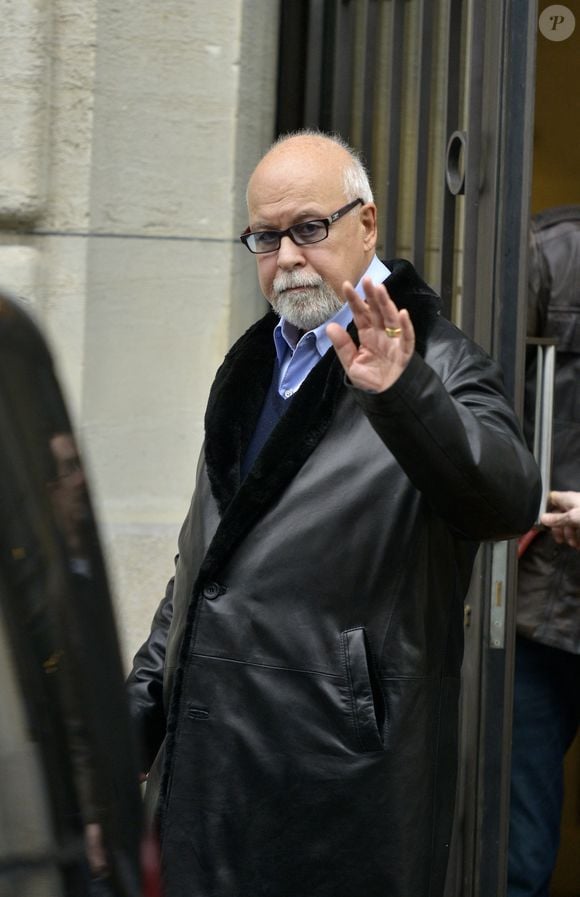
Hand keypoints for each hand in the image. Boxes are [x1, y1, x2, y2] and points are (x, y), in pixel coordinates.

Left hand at [326, 277, 414, 392]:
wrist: (386, 397)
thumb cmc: (371, 381)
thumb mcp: (351, 364)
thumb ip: (342, 346)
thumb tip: (330, 326)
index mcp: (368, 335)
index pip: (360, 314)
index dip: (354, 300)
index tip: (345, 285)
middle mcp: (381, 334)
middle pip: (376, 311)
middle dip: (372, 295)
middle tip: (366, 279)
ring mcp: (394, 341)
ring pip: (391, 318)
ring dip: (386, 303)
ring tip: (380, 289)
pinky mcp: (405, 351)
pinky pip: (407, 336)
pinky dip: (406, 325)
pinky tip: (402, 313)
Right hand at [541, 491, 579, 549]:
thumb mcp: (573, 517)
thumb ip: (557, 519)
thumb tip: (542, 518)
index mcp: (567, 498)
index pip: (550, 499)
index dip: (544, 508)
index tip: (541, 521)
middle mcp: (572, 504)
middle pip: (558, 515)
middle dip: (558, 529)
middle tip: (560, 540)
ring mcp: (579, 512)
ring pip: (569, 524)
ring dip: (569, 536)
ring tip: (574, 545)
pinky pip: (577, 528)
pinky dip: (577, 537)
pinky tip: (578, 544)